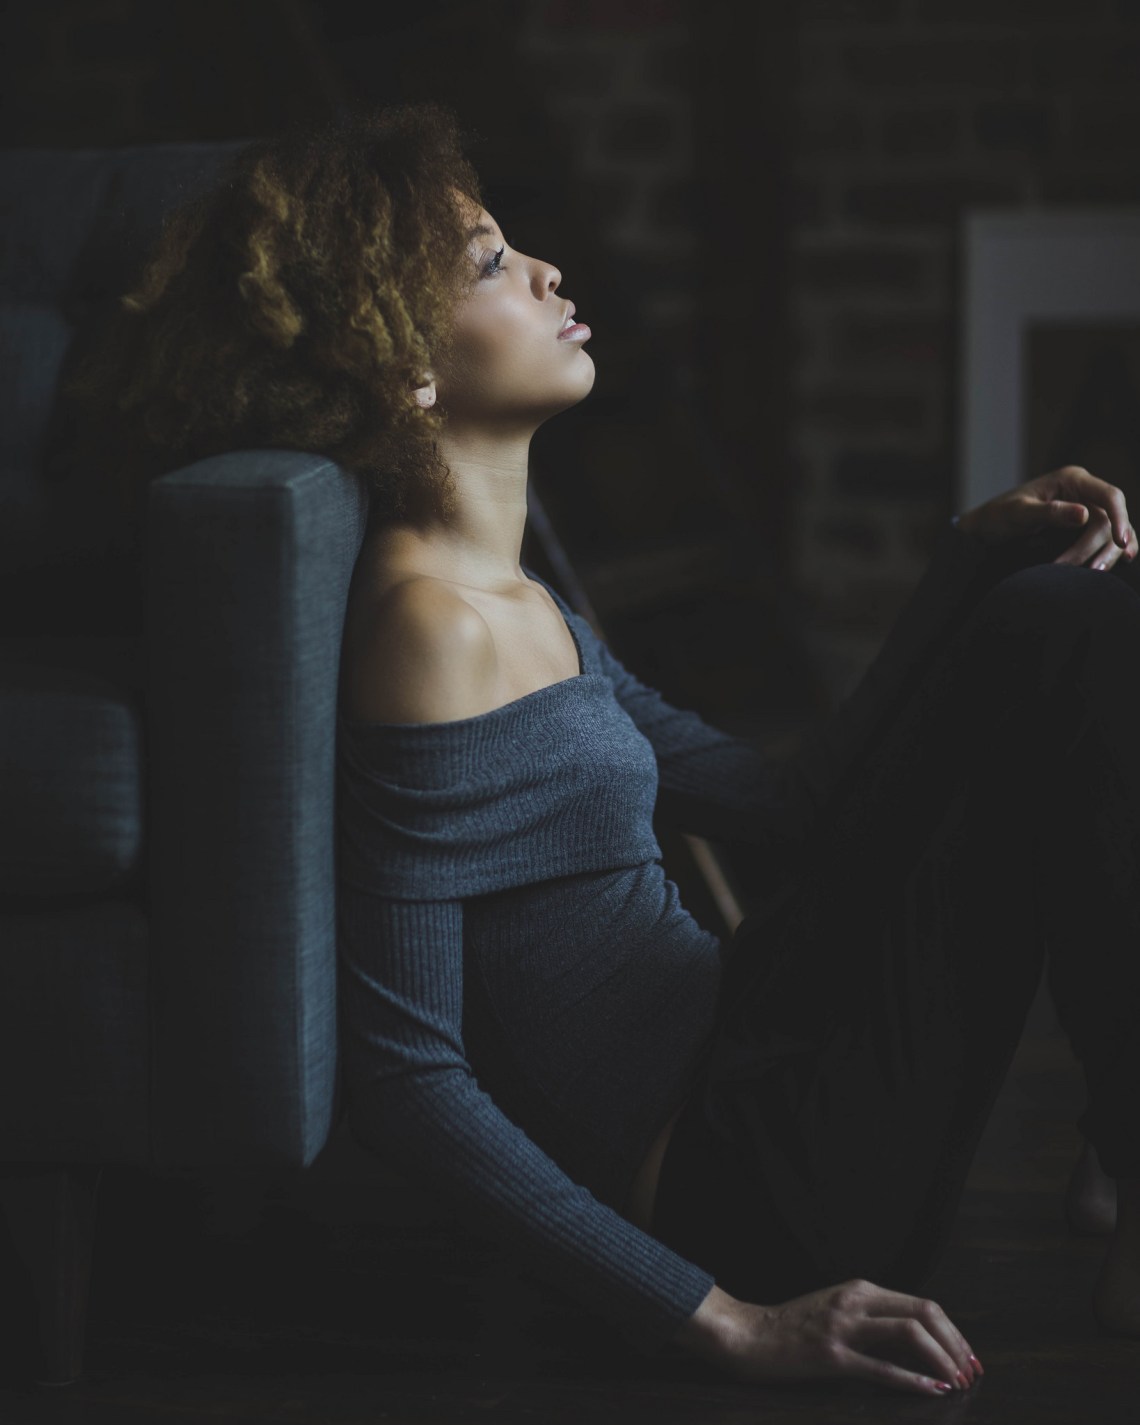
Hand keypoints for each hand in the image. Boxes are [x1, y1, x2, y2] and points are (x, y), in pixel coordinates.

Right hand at [674, 1279, 981, 1396]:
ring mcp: (843, 1326)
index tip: (969, 1358)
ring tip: (958, 1383)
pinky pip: (882, 1368)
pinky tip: (933, 1391)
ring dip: (943, 1360)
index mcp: (861, 1289)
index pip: (923, 1304)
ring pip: (909, 1333)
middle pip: (924, 1312)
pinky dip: (913, 1381)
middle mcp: (856, 1301)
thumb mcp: (838, 1312)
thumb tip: (921, 1347)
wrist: (749, 1335)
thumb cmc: (794, 1328)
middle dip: (957, 1345)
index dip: (954, 1332)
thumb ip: (874, 1321)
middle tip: (972, 1373)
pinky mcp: (831, 1355)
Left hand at [957, 466, 1135, 570]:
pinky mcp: (1083, 530)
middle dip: (1097, 547)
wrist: (987, 530)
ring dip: (1105, 556)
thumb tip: (1084, 515)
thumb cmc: (999, 516)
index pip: (1109, 496)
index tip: (1120, 542)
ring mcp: (1086, 511)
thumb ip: (1050, 513)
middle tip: (1080, 570)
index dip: (1120, 518)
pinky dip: (1109, 555)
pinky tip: (1111, 567)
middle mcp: (1084, 494)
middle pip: (1110, 521)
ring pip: (1111, 534)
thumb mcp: (1019, 513)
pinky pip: (1106, 542)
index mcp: (1072, 480)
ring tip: (1090, 575)